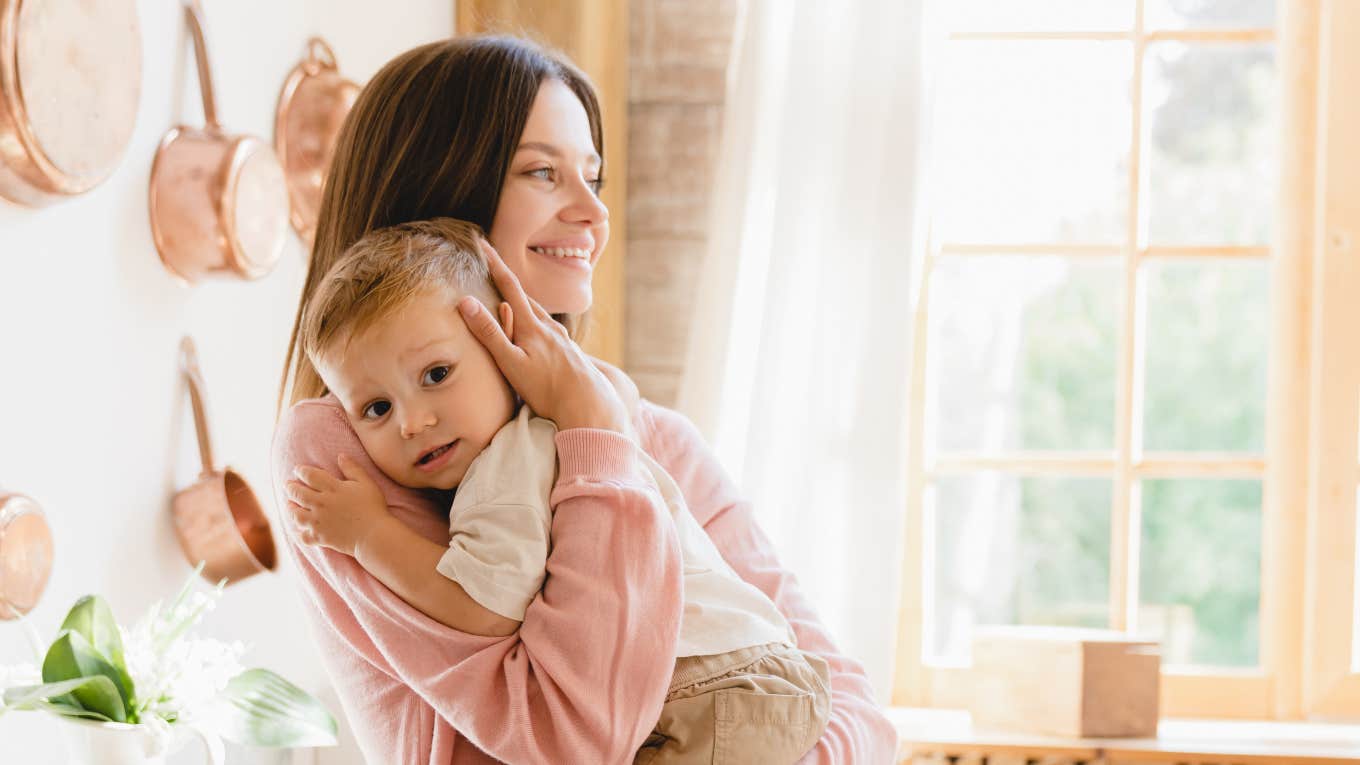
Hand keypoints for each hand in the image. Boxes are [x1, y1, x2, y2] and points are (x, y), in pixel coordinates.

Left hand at [285, 454, 389, 556]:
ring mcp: (319, 521)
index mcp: (332, 489)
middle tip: (287, 485)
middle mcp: (321, 504)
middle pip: (298, 493)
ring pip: (296, 514)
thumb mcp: (366, 483)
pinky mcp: (320, 537)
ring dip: (291, 508)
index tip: (297, 469)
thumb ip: (352, 469)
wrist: (374, 535)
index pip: (310, 476)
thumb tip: (340, 456)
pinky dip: (298, 533)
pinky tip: (296, 530)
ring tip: (290, 504)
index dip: (301, 471)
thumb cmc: (373, 507)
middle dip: (290, 487)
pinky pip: (303, 535)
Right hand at [459, 239, 633, 435]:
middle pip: (525, 298)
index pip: (509, 286)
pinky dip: (536, 323)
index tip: (482, 242)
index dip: (494, 263)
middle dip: (508, 283)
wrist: (589, 406)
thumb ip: (490, 333)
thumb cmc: (547, 389)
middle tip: (493, 269)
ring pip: (539, 315)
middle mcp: (549, 328)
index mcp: (532, 326)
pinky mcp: (570, 354)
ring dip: (523, 304)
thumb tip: (466, 302)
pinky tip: (539, 333)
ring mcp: (562, 340)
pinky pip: (549, 331)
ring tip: (511, 300)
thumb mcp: (511, 363)